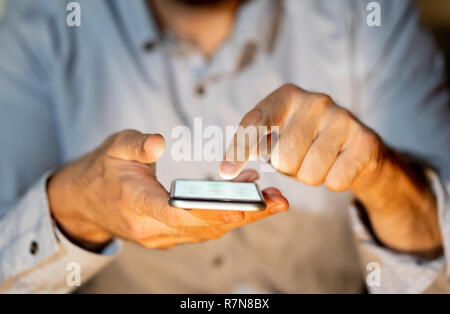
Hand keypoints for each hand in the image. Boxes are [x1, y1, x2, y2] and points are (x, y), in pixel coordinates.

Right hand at [48, 130, 287, 250]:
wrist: (84, 202)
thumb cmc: (102, 170)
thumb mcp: (114, 146)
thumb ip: (136, 144)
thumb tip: (160, 141)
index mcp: (135, 203)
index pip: (177, 213)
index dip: (211, 210)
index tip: (244, 205)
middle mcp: (150, 228)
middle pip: (203, 226)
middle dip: (243, 214)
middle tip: (278, 200)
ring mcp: (160, 237)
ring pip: (207, 231)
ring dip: (241, 215)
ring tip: (272, 198)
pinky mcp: (168, 237)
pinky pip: (202, 230)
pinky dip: (227, 216)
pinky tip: (248, 199)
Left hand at [219, 84, 440, 255]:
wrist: (360, 150)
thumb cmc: (309, 144)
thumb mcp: (278, 136)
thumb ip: (253, 146)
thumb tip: (226, 172)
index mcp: (287, 96)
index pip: (255, 122)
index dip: (238, 149)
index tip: (225, 173)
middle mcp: (315, 101)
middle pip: (282, 158)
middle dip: (288, 169)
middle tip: (301, 157)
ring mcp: (343, 118)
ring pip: (309, 174)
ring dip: (311, 177)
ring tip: (322, 161)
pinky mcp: (366, 140)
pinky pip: (335, 182)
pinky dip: (334, 182)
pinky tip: (341, 166)